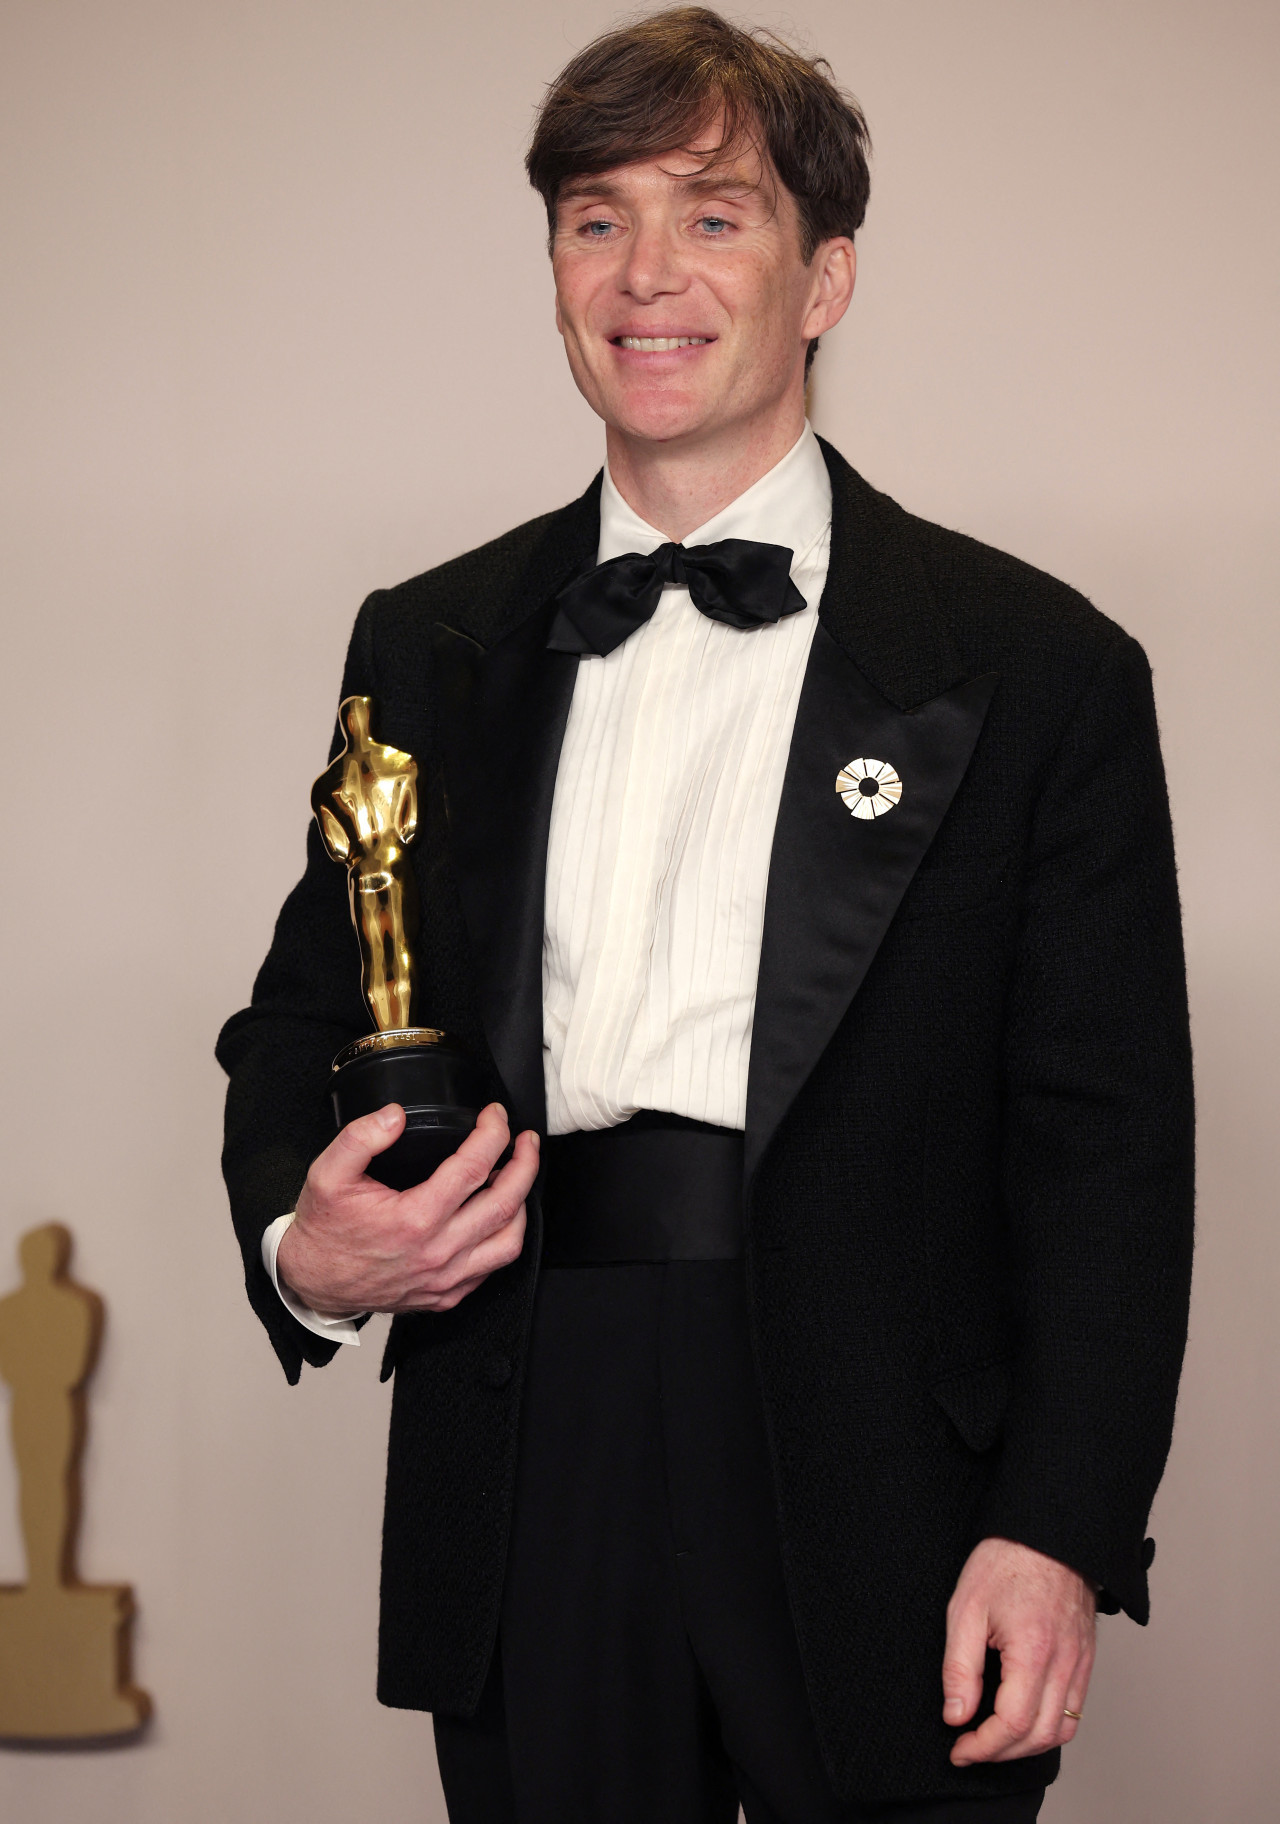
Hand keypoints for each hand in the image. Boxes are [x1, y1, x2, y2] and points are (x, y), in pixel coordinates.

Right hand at [277, 1102, 538, 1315]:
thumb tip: (395, 1115)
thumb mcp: (327, 1173)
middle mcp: (437, 1252)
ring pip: (508, 1241)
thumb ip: (360, 1137)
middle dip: (524, 1164)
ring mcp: (445, 1280)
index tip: (495, 1116)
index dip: (494, 1133)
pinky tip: (497, 1216)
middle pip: (505, 1203)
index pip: (474, 1167)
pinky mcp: (446, 1296)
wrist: (311, 1281)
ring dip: (521, 1204)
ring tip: (518, 1177)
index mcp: (415, 1219)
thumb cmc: (324, 1229)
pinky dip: (504, 1238)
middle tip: (525, 1140)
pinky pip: (492, 1268)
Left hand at [943, 1536, 1095, 1765]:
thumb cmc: (1005, 1561)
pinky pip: (1075, 1710)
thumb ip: (960, 1668)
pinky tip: (1023, 1718)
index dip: (983, 1747)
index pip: (1013, 1724)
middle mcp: (1065, 1663)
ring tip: (994, 1739)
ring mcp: (1080, 1662)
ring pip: (1063, 1730)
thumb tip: (956, 1715)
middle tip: (969, 1747)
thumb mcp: (966, 1608)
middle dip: (1001, 1753)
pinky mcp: (1086, 1657)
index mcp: (1033, 1651)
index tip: (959, 1749)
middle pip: (1040, 1737)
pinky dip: (1050, 1727)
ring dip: (1027, 1746)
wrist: (1047, 1531)